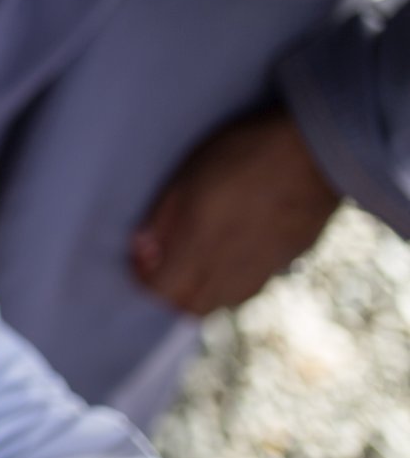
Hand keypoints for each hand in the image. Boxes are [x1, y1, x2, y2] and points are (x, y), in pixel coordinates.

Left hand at [132, 107, 340, 315]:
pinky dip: (226, 286)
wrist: (317, 150)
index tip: (140, 255)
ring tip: (193, 260)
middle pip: (189, 307)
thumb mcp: (190, 174)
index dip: (143, 278)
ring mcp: (261, 270)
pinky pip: (247, 291)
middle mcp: (231, 267)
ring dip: (197, 292)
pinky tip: (227, 258)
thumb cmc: (245, 152)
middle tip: (162, 261)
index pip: (162, 291)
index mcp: (203, 243)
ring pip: (219, 304)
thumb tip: (144, 248)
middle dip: (167, 291)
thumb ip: (163, 217)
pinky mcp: (285, 264)